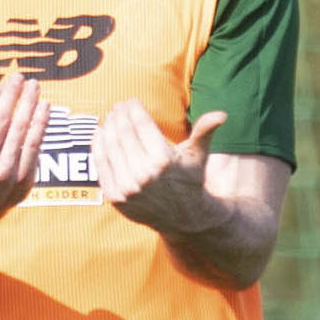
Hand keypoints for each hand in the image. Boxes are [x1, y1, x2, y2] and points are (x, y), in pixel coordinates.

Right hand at [0, 72, 50, 224]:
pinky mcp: (23, 180)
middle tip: (20, 77)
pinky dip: (41, 124)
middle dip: (13, 94)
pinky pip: (34, 145)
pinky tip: (44, 107)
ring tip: (34, 87)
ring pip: (21, 131)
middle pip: (2, 120)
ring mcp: (4, 174)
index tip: (1, 83)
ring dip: (29, 104)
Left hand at [92, 99, 229, 234]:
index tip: (131, 100)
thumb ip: (205, 132)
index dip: (134, 109)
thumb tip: (222, 114)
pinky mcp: (115, 197)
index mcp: (163, 160)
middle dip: (119, 116)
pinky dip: (97, 147)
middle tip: (118, 106)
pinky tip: (98, 134)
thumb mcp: (198, 156)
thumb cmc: (190, 180)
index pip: (141, 125)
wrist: (184, 219)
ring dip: (107, 128)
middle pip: (123, 133)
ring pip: (110, 147)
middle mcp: (143, 174)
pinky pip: (101, 165)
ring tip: (109, 117)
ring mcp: (127, 187)